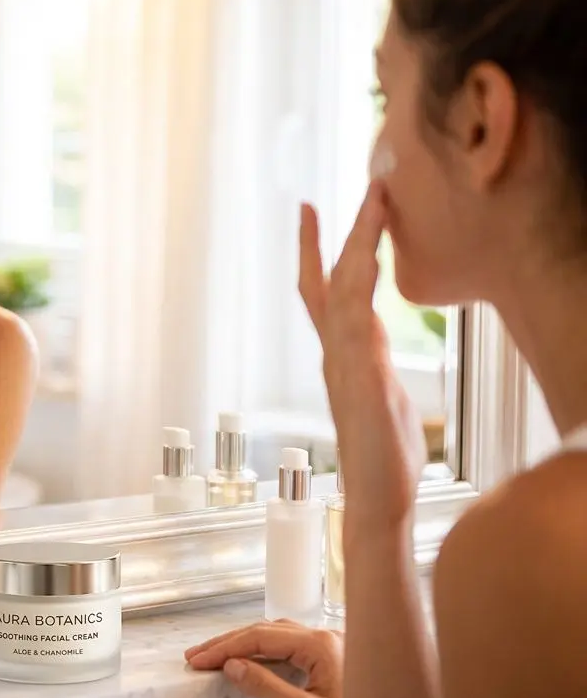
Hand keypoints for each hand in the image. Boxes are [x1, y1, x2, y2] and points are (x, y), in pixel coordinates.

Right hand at [185, 620, 342, 697]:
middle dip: (231, 643)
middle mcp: (329, 638)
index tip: (199, 660)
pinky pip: (294, 649)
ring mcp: (334, 648)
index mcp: (322, 645)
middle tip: (199, 657)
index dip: (225, 648)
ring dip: (247, 645)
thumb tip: (234, 666)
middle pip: (267, 631)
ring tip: (219, 657)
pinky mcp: (336, 662)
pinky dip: (267, 654)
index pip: (260, 637)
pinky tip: (254, 663)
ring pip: (280, 637)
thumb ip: (266, 687)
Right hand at [299, 180, 425, 528]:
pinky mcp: (360, 380)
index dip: (317, 251)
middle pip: (324, 282)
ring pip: (342, 292)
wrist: (376, 497)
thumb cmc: (385, 456)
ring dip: (355, 246)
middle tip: (316, 200)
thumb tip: (371, 338)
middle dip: (327, 237)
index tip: (313, 213)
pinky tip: (364, 264)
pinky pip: (355, 324)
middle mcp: (336, 353)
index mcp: (344, 354)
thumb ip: (373, 362)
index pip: (324, 292)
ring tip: (370, 207)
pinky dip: (357, 291)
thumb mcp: (383, 395)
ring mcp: (345, 365)